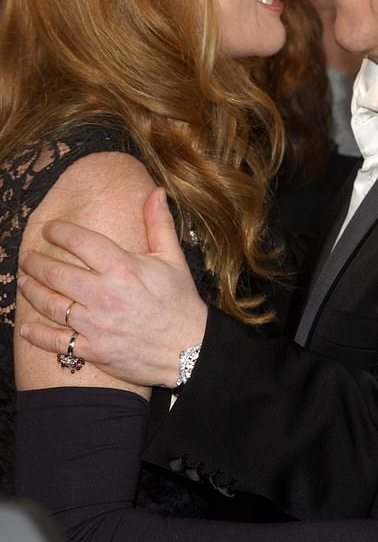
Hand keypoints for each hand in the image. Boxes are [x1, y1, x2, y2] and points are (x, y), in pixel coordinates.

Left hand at [18, 188, 207, 387]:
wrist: (190, 349)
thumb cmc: (180, 302)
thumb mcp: (173, 258)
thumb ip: (159, 223)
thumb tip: (156, 192)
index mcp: (121, 267)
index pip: (79, 241)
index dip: (58, 231)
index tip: (49, 229)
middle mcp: (103, 294)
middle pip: (55, 273)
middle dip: (35, 263)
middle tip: (27, 259)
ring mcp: (95, 324)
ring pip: (50, 304)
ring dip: (31, 292)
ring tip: (23, 283)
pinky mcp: (94, 349)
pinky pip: (57, 341)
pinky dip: (37, 334)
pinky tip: (26, 327)